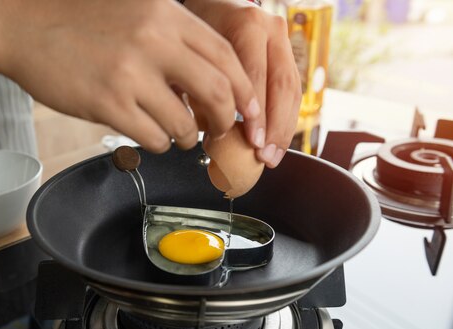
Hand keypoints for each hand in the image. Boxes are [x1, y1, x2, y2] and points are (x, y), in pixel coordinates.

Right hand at [0, 0, 259, 152]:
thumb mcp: (136, 12)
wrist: (22, 25)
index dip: (245, 89)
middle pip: (216, 92)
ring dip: (187, 136)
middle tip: (221, 130)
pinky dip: (158, 142)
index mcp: (166, 15)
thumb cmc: (79, 21)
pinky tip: (147, 132)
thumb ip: (174, 39)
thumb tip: (209, 83)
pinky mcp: (106, 104)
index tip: (250, 111)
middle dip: (226, 119)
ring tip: (177, 133)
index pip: (226, 55)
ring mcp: (129, 74)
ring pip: (184, 123)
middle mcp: (153, 41)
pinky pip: (152, 137)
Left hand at [184, 0, 300, 167]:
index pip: (256, 77)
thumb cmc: (197, 32)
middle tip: (265, 157)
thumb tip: (214, 134)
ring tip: (273, 156)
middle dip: (275, 128)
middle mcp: (270, 30)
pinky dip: (284, 119)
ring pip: (292, 90)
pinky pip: (292, 90)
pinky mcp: (287, 53)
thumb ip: (201, 88)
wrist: (214, 4)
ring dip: (284, 128)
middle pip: (281, 86)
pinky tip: (276, 141)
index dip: (256, 115)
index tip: (253, 142)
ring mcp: (283, 40)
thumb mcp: (193, 55)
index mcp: (246, 26)